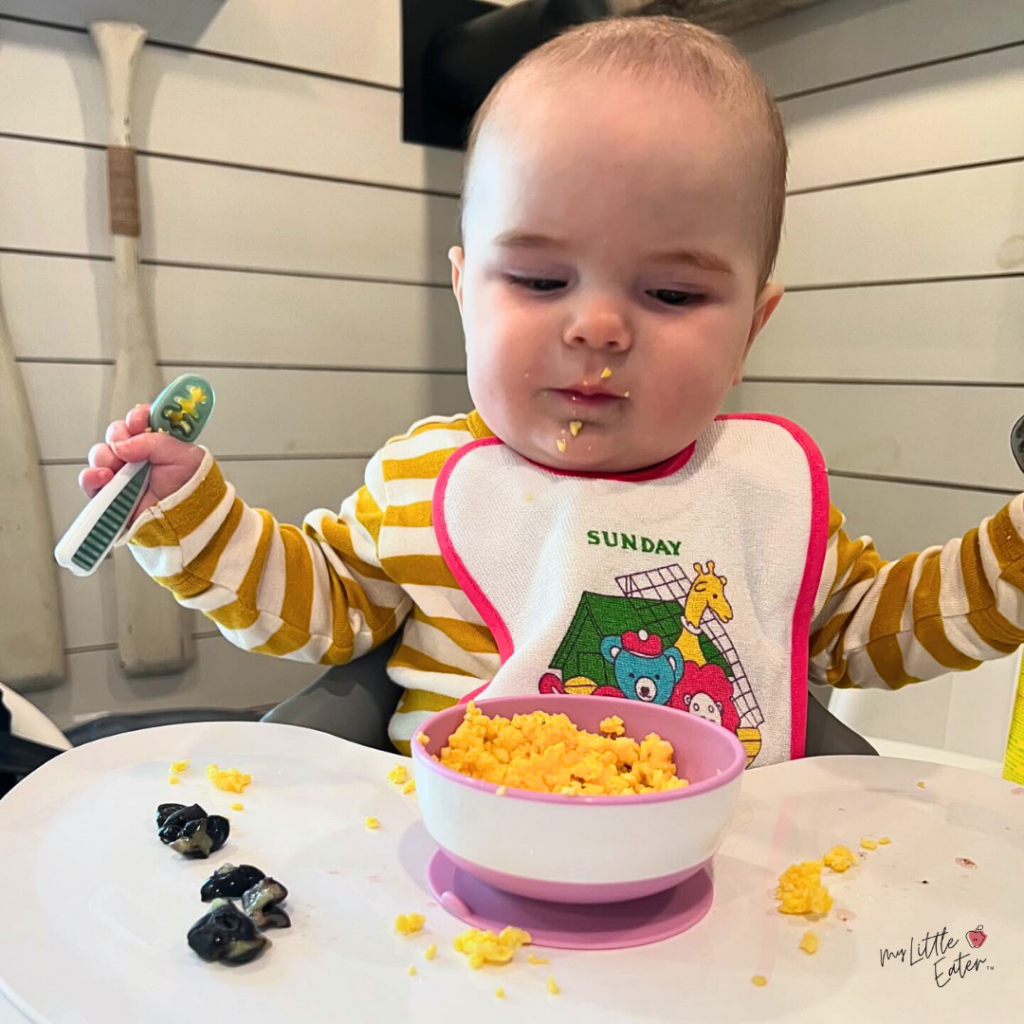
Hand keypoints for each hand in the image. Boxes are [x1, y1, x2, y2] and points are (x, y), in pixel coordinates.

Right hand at [78, 404, 204, 524]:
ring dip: (105, 456)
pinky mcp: (110, 494)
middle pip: (115, 434)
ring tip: (120, 467)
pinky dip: (91, 476)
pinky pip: (89, 481)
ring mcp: (122, 474)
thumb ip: (155, 442)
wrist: (189, 521)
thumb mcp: (185, 456)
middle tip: (130, 447)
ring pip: (100, 454)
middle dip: (119, 435)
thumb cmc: (193, 489)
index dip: (136, 417)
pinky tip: (105, 477)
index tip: (139, 422)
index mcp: (158, 442)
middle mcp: (138, 456)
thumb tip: (123, 444)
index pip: (139, 419)